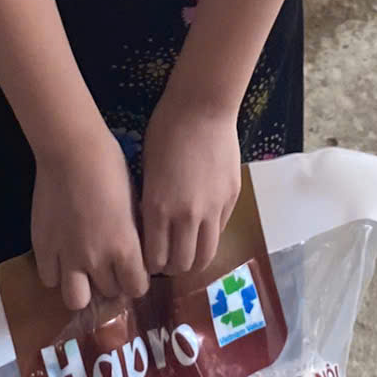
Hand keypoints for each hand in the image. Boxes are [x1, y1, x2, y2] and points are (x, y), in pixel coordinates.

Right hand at [31, 132, 146, 311]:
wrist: (72, 151)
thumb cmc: (111, 168)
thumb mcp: (134, 204)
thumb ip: (133, 236)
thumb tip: (134, 253)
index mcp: (125, 248)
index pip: (137, 288)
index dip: (136, 281)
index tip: (134, 270)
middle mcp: (97, 260)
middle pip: (109, 293)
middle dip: (112, 282)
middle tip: (109, 266)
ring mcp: (66, 256)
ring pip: (76, 299)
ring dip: (83, 287)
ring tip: (84, 269)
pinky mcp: (42, 248)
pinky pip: (49, 279)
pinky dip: (57, 272)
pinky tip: (62, 256)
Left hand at [140, 91, 242, 278]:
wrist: (201, 109)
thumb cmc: (164, 132)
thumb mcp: (145, 171)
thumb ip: (150, 206)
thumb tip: (150, 231)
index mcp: (158, 208)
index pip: (154, 259)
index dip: (150, 265)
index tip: (148, 258)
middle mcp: (186, 215)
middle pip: (182, 264)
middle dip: (172, 267)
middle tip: (168, 258)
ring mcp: (212, 209)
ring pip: (206, 255)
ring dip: (194, 258)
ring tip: (187, 250)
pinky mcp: (231, 199)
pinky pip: (220, 231)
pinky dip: (209, 235)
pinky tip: (202, 225)